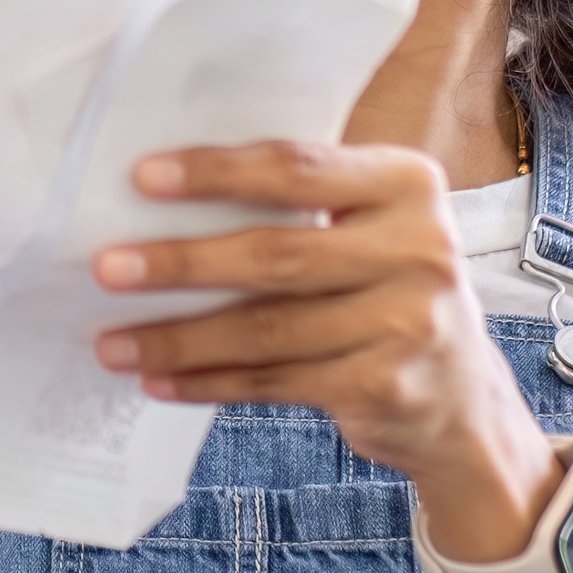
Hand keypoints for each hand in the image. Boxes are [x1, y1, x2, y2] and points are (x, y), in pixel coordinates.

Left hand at [90, 140, 558, 559]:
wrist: (464, 404)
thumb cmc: (389, 295)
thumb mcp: (372, 232)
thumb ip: (302, 210)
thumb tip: (162, 207)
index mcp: (409, 185)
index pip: (298, 167)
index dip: (215, 172)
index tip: (142, 178)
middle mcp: (422, 249)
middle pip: (276, 254)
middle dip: (181, 262)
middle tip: (107, 267)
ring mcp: (410, 323)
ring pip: (266, 329)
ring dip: (178, 337)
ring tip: (113, 341)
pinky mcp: (388, 387)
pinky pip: (275, 381)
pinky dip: (209, 382)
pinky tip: (160, 381)